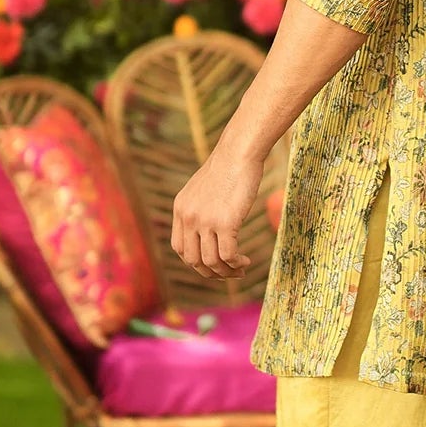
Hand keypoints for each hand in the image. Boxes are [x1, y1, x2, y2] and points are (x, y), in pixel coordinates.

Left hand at [171, 143, 266, 279]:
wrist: (239, 153)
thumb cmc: (228, 167)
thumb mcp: (204, 189)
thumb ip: (200, 208)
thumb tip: (208, 228)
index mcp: (180, 209)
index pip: (180, 249)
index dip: (196, 263)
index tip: (213, 265)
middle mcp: (189, 217)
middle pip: (193, 260)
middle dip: (211, 273)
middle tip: (229, 273)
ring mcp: (206, 221)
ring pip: (211, 261)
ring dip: (226, 272)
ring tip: (240, 269)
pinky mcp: (226, 222)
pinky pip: (228, 255)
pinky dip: (236, 264)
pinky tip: (245, 261)